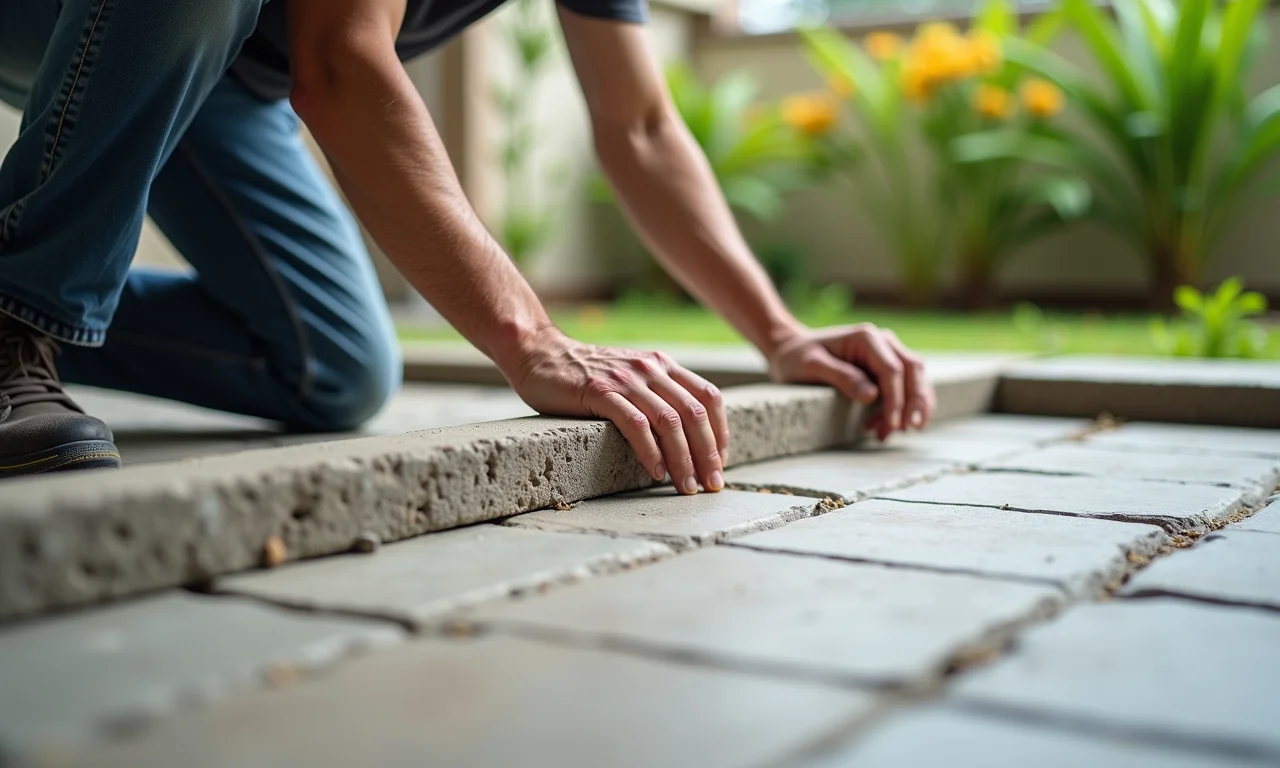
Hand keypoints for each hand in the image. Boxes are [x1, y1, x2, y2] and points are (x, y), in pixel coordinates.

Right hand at [511, 330, 729, 493]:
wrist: (539, 353)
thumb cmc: (584, 375)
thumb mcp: (630, 376)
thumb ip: (656, 394)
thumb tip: (685, 435)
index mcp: (662, 365)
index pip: (708, 398)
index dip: (721, 433)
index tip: (720, 463)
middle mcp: (650, 369)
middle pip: (694, 414)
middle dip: (708, 454)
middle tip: (712, 485)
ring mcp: (626, 379)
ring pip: (670, 422)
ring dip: (683, 459)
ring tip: (687, 486)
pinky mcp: (600, 392)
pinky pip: (635, 424)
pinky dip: (650, 451)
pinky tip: (656, 472)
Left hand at [768, 324, 934, 440]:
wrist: (790, 351)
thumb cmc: (797, 358)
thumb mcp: (812, 366)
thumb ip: (842, 377)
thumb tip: (872, 396)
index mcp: (867, 337)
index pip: (892, 370)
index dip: (896, 400)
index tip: (892, 424)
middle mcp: (882, 342)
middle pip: (913, 371)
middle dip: (916, 402)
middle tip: (910, 430)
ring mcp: (886, 353)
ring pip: (915, 379)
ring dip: (913, 407)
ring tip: (891, 433)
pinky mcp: (884, 368)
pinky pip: (904, 386)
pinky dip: (902, 407)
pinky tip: (885, 426)